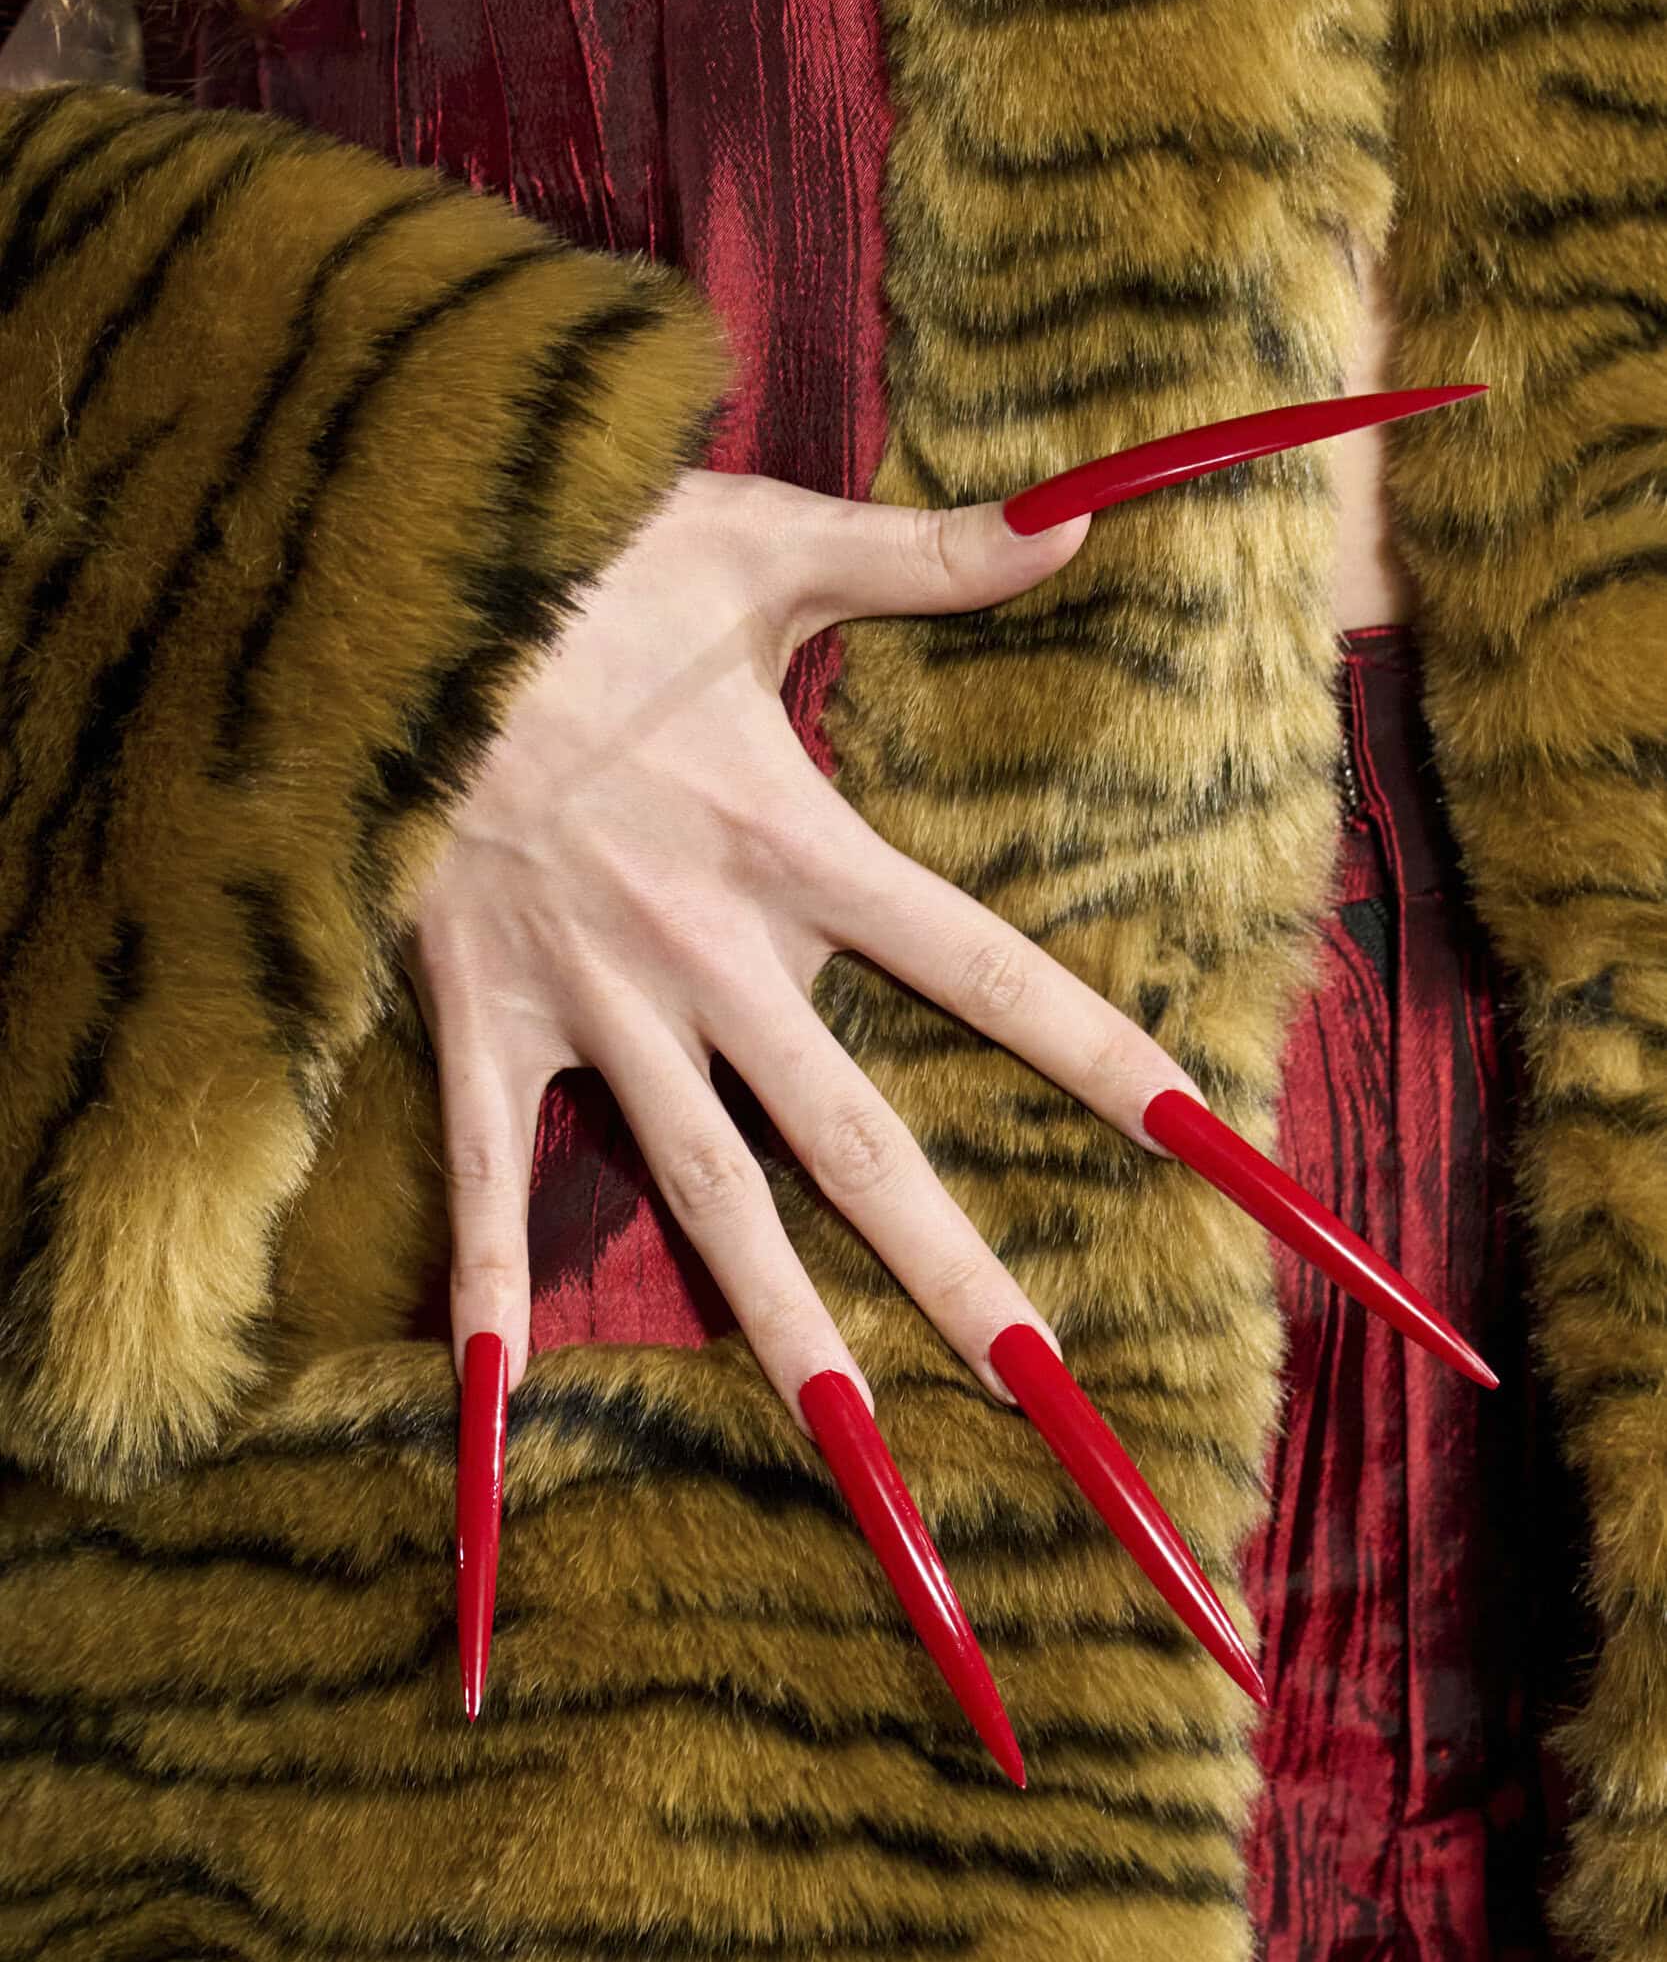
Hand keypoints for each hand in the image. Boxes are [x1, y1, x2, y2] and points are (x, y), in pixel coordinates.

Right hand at [400, 464, 1178, 1419]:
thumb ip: (924, 553)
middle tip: (1055, 1394)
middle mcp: (710, 955)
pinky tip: (496, 1420)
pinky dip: (486, 1305)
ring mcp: (592, 1007)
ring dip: (782, 1327)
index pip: (986, 969)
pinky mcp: (480, 1027)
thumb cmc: (575, 561)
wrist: (378, 594)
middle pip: (858, 1140)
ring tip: (859, 1447)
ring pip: (706, 1197)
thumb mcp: (760, 542)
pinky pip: (483, 1188)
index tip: (1207, 1145)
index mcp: (795, 846)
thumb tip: (1084, 514)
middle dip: (959, 1269)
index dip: (1100, 1055)